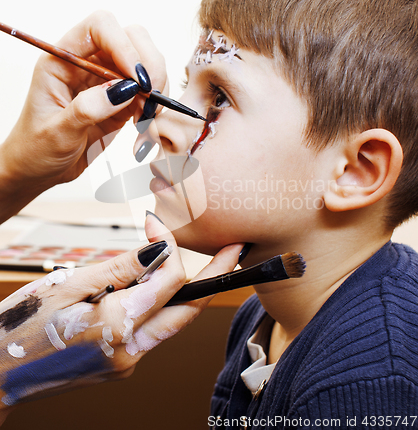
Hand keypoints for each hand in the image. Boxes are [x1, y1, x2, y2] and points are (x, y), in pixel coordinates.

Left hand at [0, 11, 167, 219]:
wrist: (38, 171)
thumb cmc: (35, 149)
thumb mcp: (56, 132)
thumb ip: (87, 108)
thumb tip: (124, 89)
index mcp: (62, 59)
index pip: (99, 27)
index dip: (123, 44)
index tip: (137, 79)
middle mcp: (88, 63)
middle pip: (131, 38)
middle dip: (148, 65)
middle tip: (150, 98)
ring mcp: (107, 81)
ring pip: (146, 64)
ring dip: (155, 89)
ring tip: (145, 119)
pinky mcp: (122, 102)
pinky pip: (148, 93)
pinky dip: (155, 108)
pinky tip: (144, 128)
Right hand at [0, 214, 240, 423]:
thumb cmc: (24, 325)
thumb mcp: (70, 285)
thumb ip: (121, 267)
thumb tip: (160, 248)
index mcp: (118, 325)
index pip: (170, 280)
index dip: (172, 245)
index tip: (157, 221)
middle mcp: (131, 349)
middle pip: (189, 310)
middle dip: (217, 276)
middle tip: (237, 248)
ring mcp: (128, 362)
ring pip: (172, 321)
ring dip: (185, 291)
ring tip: (205, 261)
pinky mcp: (123, 365)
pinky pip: (152, 330)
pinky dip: (157, 305)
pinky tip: (149, 286)